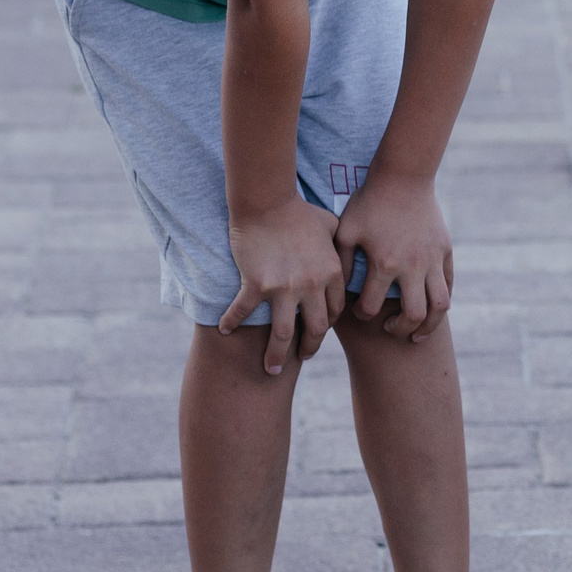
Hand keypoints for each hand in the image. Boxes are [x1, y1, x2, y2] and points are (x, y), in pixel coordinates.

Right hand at [223, 199, 345, 375]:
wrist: (268, 201)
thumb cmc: (299, 211)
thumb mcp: (331, 226)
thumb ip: (339, 245)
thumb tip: (347, 253)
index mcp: (331, 273)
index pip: (334, 311)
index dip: (327, 325)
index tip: (317, 332)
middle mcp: (311, 285)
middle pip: (315, 329)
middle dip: (310, 348)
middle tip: (303, 358)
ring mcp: (284, 288)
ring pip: (283, 334)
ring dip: (277, 356)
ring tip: (271, 370)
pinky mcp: (256, 284)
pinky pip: (243, 312)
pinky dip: (233, 323)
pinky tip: (225, 330)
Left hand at [334, 169, 452, 341]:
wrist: (403, 177)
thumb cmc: (369, 203)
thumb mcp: (346, 231)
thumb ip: (342, 263)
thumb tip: (338, 292)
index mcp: (384, 263)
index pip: (372, 306)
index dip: (363, 314)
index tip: (360, 312)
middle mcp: (412, 266)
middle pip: (413, 314)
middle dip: (400, 329)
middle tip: (390, 328)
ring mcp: (432, 259)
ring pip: (440, 305)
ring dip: (429, 324)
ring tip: (417, 332)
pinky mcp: (445, 251)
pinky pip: (449, 284)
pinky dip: (441, 300)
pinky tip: (429, 306)